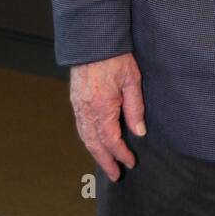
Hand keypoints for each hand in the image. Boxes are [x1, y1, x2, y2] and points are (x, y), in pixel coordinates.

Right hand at [69, 52, 145, 181]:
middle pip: (94, 144)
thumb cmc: (116, 57)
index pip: (111, 140)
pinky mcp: (75, 100)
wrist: (93, 40)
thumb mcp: (132, 81)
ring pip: (85, 137)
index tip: (130, 162)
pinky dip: (88, 139)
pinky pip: (80, 126)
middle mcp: (86, 110)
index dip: (121, 154)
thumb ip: (135, 108)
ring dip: (96, 153)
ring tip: (106, 164)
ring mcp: (78, 105)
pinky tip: (95, 143)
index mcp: (102, 107)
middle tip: (116, 175)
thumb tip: (139, 132)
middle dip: (106, 161)